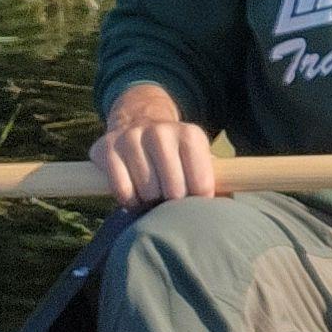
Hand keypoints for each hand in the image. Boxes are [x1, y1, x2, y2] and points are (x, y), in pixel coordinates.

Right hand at [90, 86, 220, 206]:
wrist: (137, 120)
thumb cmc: (175, 154)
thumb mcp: (199, 159)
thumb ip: (218, 181)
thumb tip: (224, 211)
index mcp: (190, 135)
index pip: (201, 185)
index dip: (198, 201)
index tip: (194, 199)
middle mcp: (162, 132)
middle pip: (174, 191)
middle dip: (173, 202)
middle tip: (169, 197)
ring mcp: (132, 137)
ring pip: (147, 192)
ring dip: (150, 202)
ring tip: (152, 193)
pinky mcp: (107, 148)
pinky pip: (122, 190)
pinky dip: (129, 201)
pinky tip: (135, 193)